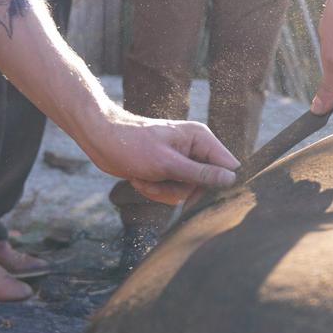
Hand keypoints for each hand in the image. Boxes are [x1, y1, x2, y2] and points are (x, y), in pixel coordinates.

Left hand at [84, 110, 238, 204]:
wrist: (101, 141)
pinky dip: (155, 191)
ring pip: (186, 192)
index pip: (228, 166)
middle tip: (159, 180)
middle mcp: (195, 150)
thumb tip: (231, 179)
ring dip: (162, 191)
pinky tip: (141, 179)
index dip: (220, 183)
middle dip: (180, 190)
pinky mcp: (168, 172)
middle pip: (206, 185)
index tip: (199, 191)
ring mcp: (181, 162)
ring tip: (145, 178)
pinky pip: (172, 193)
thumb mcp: (167, 163)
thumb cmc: (132, 145)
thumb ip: (201, 173)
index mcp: (201, 139)